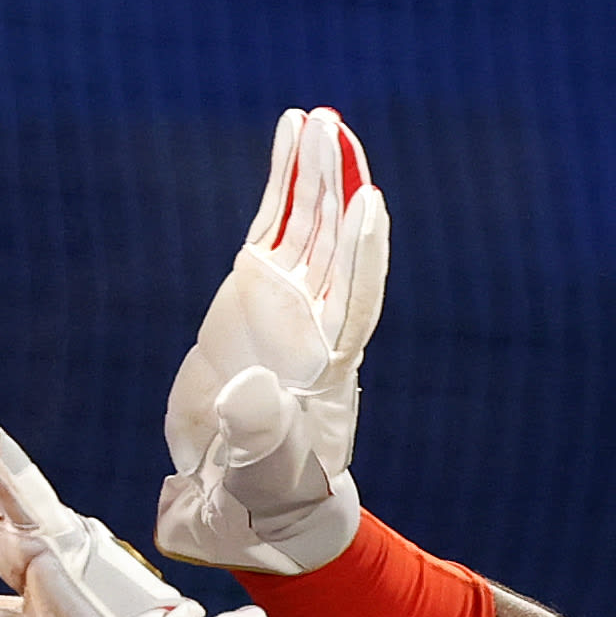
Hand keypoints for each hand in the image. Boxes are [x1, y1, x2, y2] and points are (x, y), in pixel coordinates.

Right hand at [159, 107, 389, 575]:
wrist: (245, 496)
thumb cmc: (263, 495)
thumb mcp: (260, 473)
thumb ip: (258, 433)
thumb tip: (253, 394)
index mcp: (325, 367)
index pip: (355, 299)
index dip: (363, 252)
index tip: (370, 203)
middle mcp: (313, 324)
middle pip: (335, 244)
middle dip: (335, 187)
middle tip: (333, 129)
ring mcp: (286, 303)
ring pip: (309, 225)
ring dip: (313, 174)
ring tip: (315, 120)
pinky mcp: (253, 292)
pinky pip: (275, 226)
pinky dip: (282, 184)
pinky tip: (288, 138)